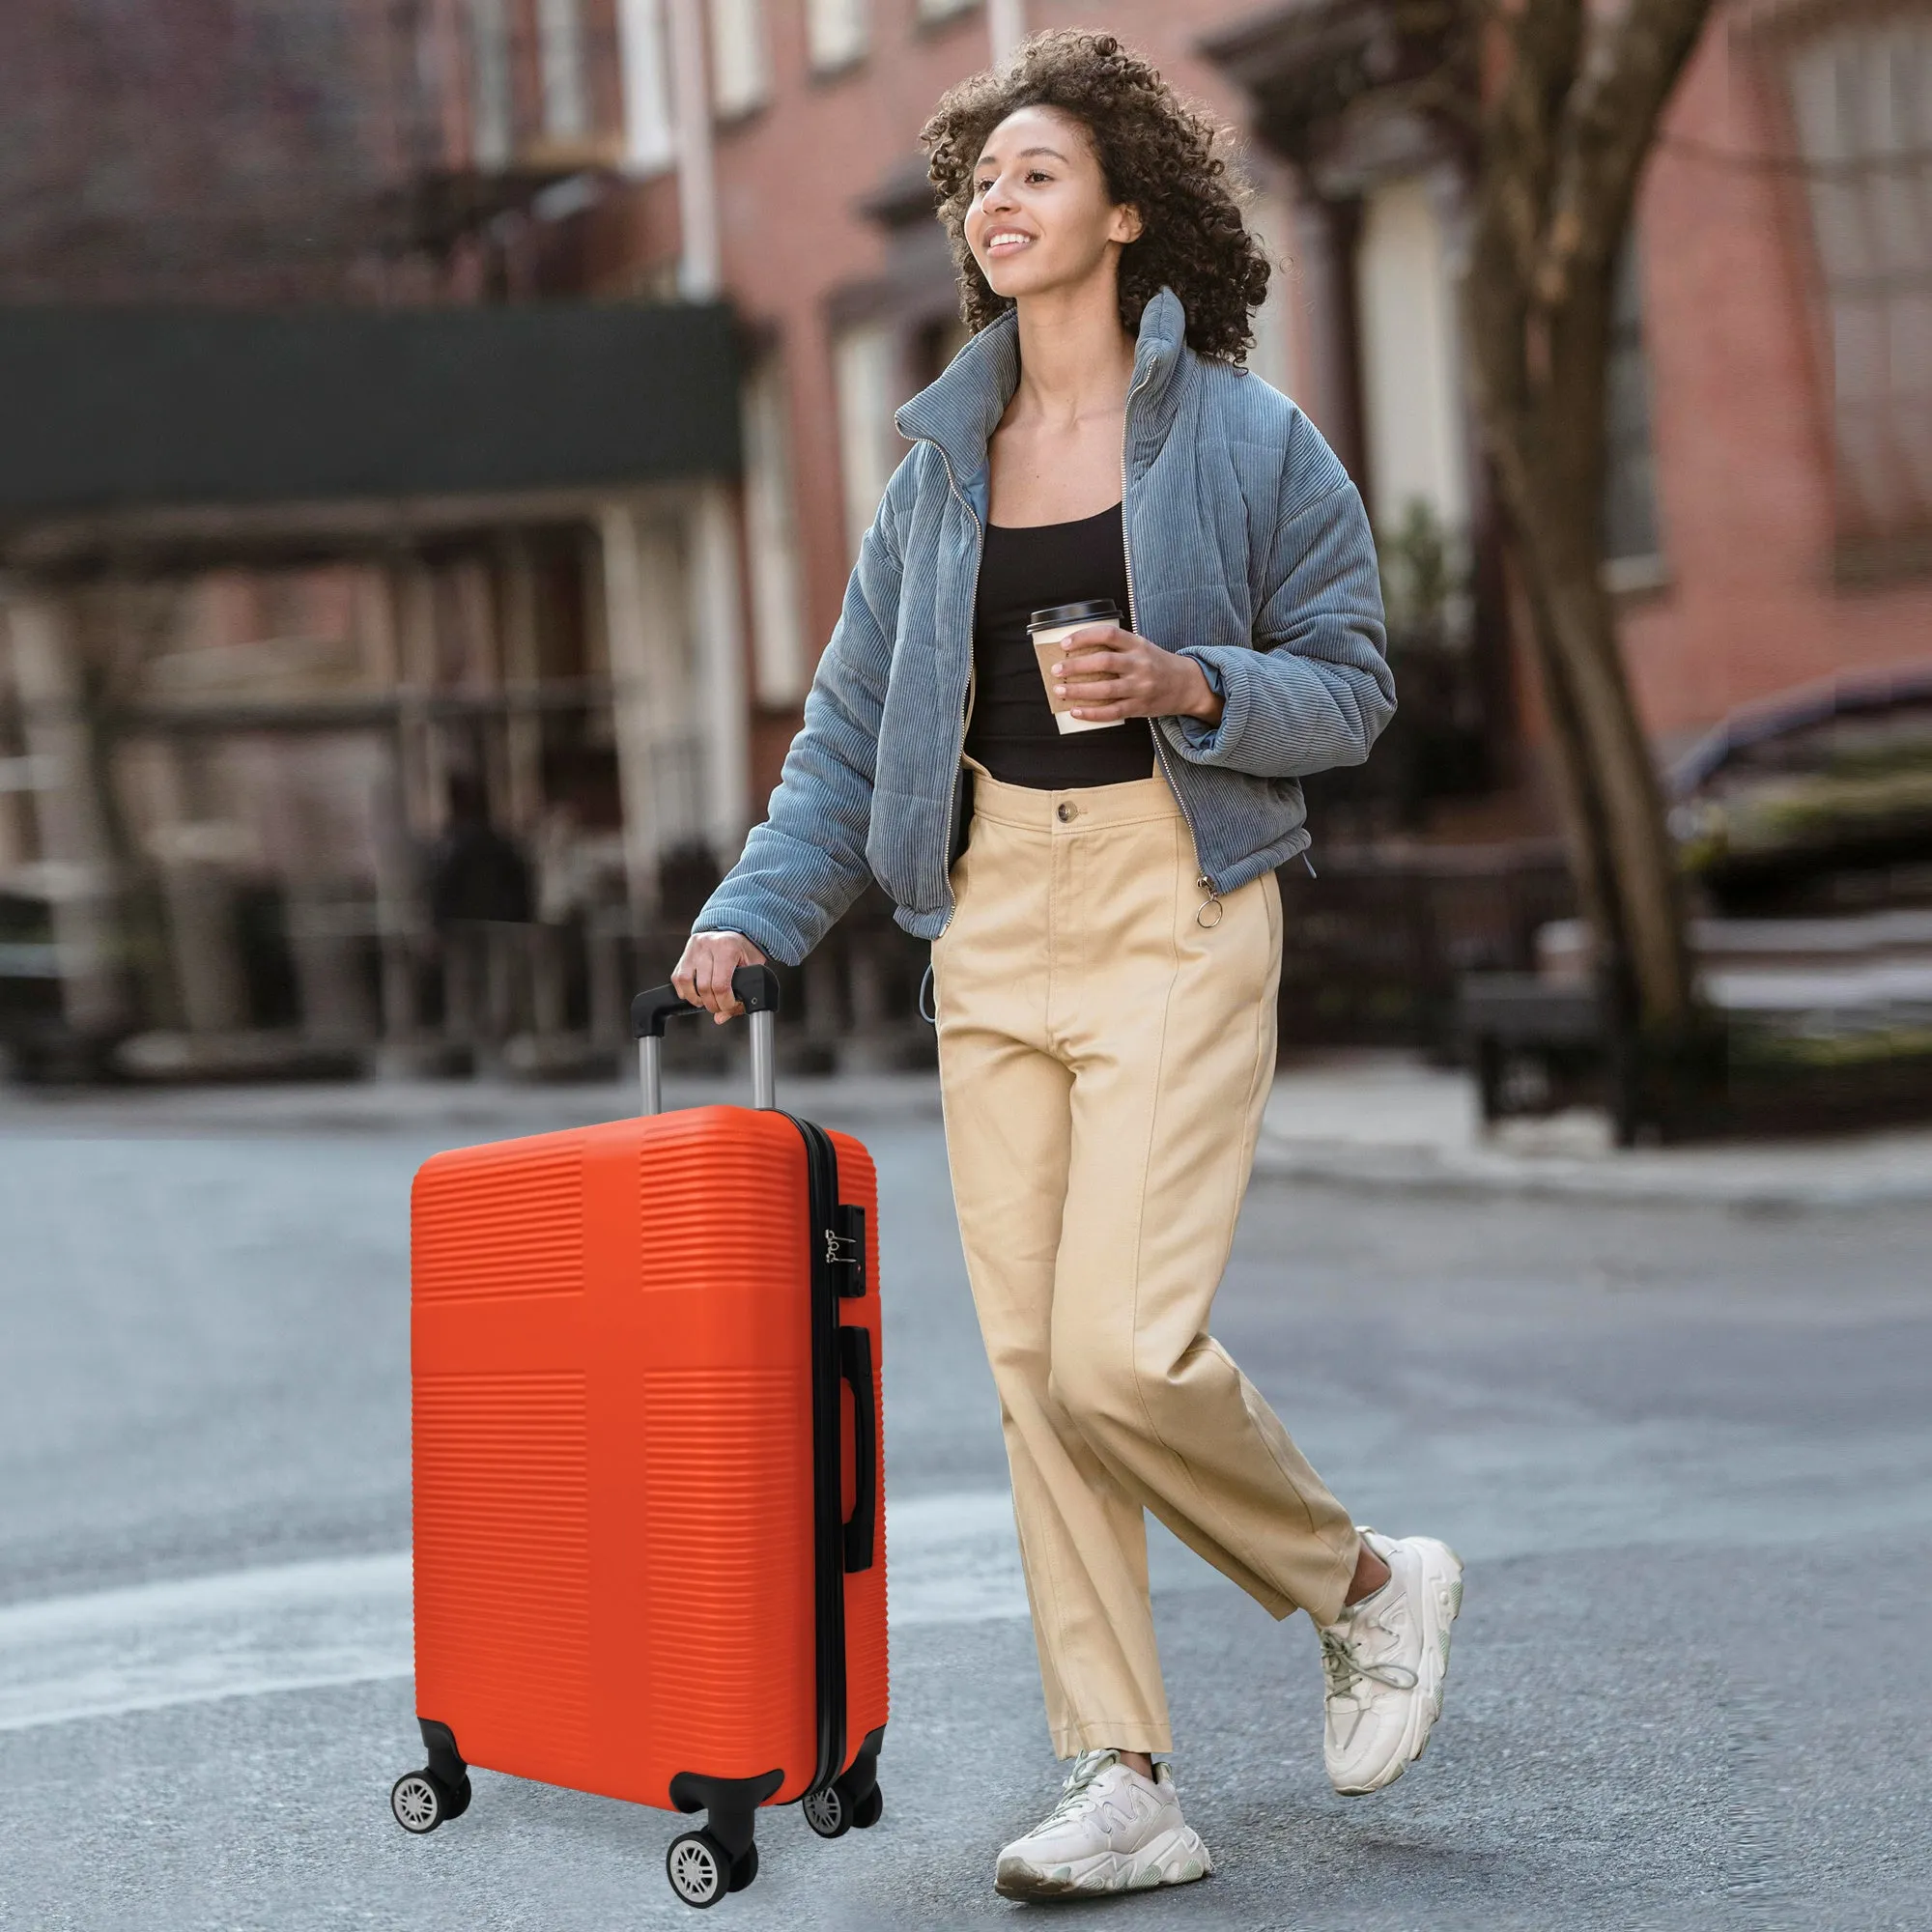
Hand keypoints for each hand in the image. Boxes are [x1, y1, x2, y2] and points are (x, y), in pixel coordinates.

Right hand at [672, 930, 768, 1023]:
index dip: (724, 1003)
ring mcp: (693, 948)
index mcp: (727, 948)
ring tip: (704, 1001)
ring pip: (686, 982)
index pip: (720, 985)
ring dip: (694, 998)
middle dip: (711, 1004)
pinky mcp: (685, 953)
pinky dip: (684, 991)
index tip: (728, 1005)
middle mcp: (708, 945)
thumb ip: (741, 996)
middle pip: (703, 987)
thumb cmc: (744, 951)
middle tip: (718, 1006)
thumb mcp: (752, 969)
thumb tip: (721, 1017)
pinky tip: (694, 993)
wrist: (736, 932)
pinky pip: (677, 977)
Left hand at [1051, 625, 1223, 726]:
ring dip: (1079, 690)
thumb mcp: (1142, 647)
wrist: (1188, 685)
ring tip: (1060, 690)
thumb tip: (1079, 652)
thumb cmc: (1157, 664)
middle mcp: (1140, 664)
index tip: (1065, 643)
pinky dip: (1092, 713)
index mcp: (1138, 644)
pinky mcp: (1140, 707)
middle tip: (1056, 669)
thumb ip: (1117, 647)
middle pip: (1104, 662)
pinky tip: (1076, 711)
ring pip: (1106, 689)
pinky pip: (1113, 711)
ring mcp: (1141, 687)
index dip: (1085, 636)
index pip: (1109, 634)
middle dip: (1076, 666)